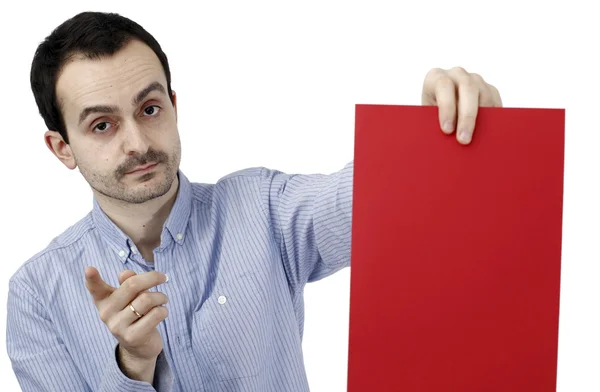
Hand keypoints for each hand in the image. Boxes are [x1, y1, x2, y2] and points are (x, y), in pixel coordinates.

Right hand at [84, 267, 168, 381]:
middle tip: (163, 277)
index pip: (96, 288)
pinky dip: (164, 310)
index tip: (89, 269)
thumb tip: (126, 273)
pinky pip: (156, 314)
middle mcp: (107, 313)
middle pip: (132, 285)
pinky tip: (162, 312)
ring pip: (147, 299)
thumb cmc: (134, 314)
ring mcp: (118, 326)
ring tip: (163, 299)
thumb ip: (128, 283)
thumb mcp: (130, 298)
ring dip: (161, 296)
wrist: (139, 346)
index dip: (92, 278)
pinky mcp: (133, 336)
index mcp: (104, 300)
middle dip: (152, 278)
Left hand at [421, 67, 501, 144]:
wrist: (443, 113)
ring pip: (484, 95)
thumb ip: (433, 122)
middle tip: (463, 139)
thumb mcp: (427, 116)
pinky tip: (488, 131)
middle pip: (467, 87)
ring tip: (477, 139)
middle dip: (466, 116)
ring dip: (481, 118)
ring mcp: (474, 79)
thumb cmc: (430, 116)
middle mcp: (456, 74)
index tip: (447, 130)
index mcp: (436, 77)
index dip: (446, 107)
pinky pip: (494, 101)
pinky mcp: (489, 89)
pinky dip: (492, 116)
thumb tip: (446, 137)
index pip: (443, 85)